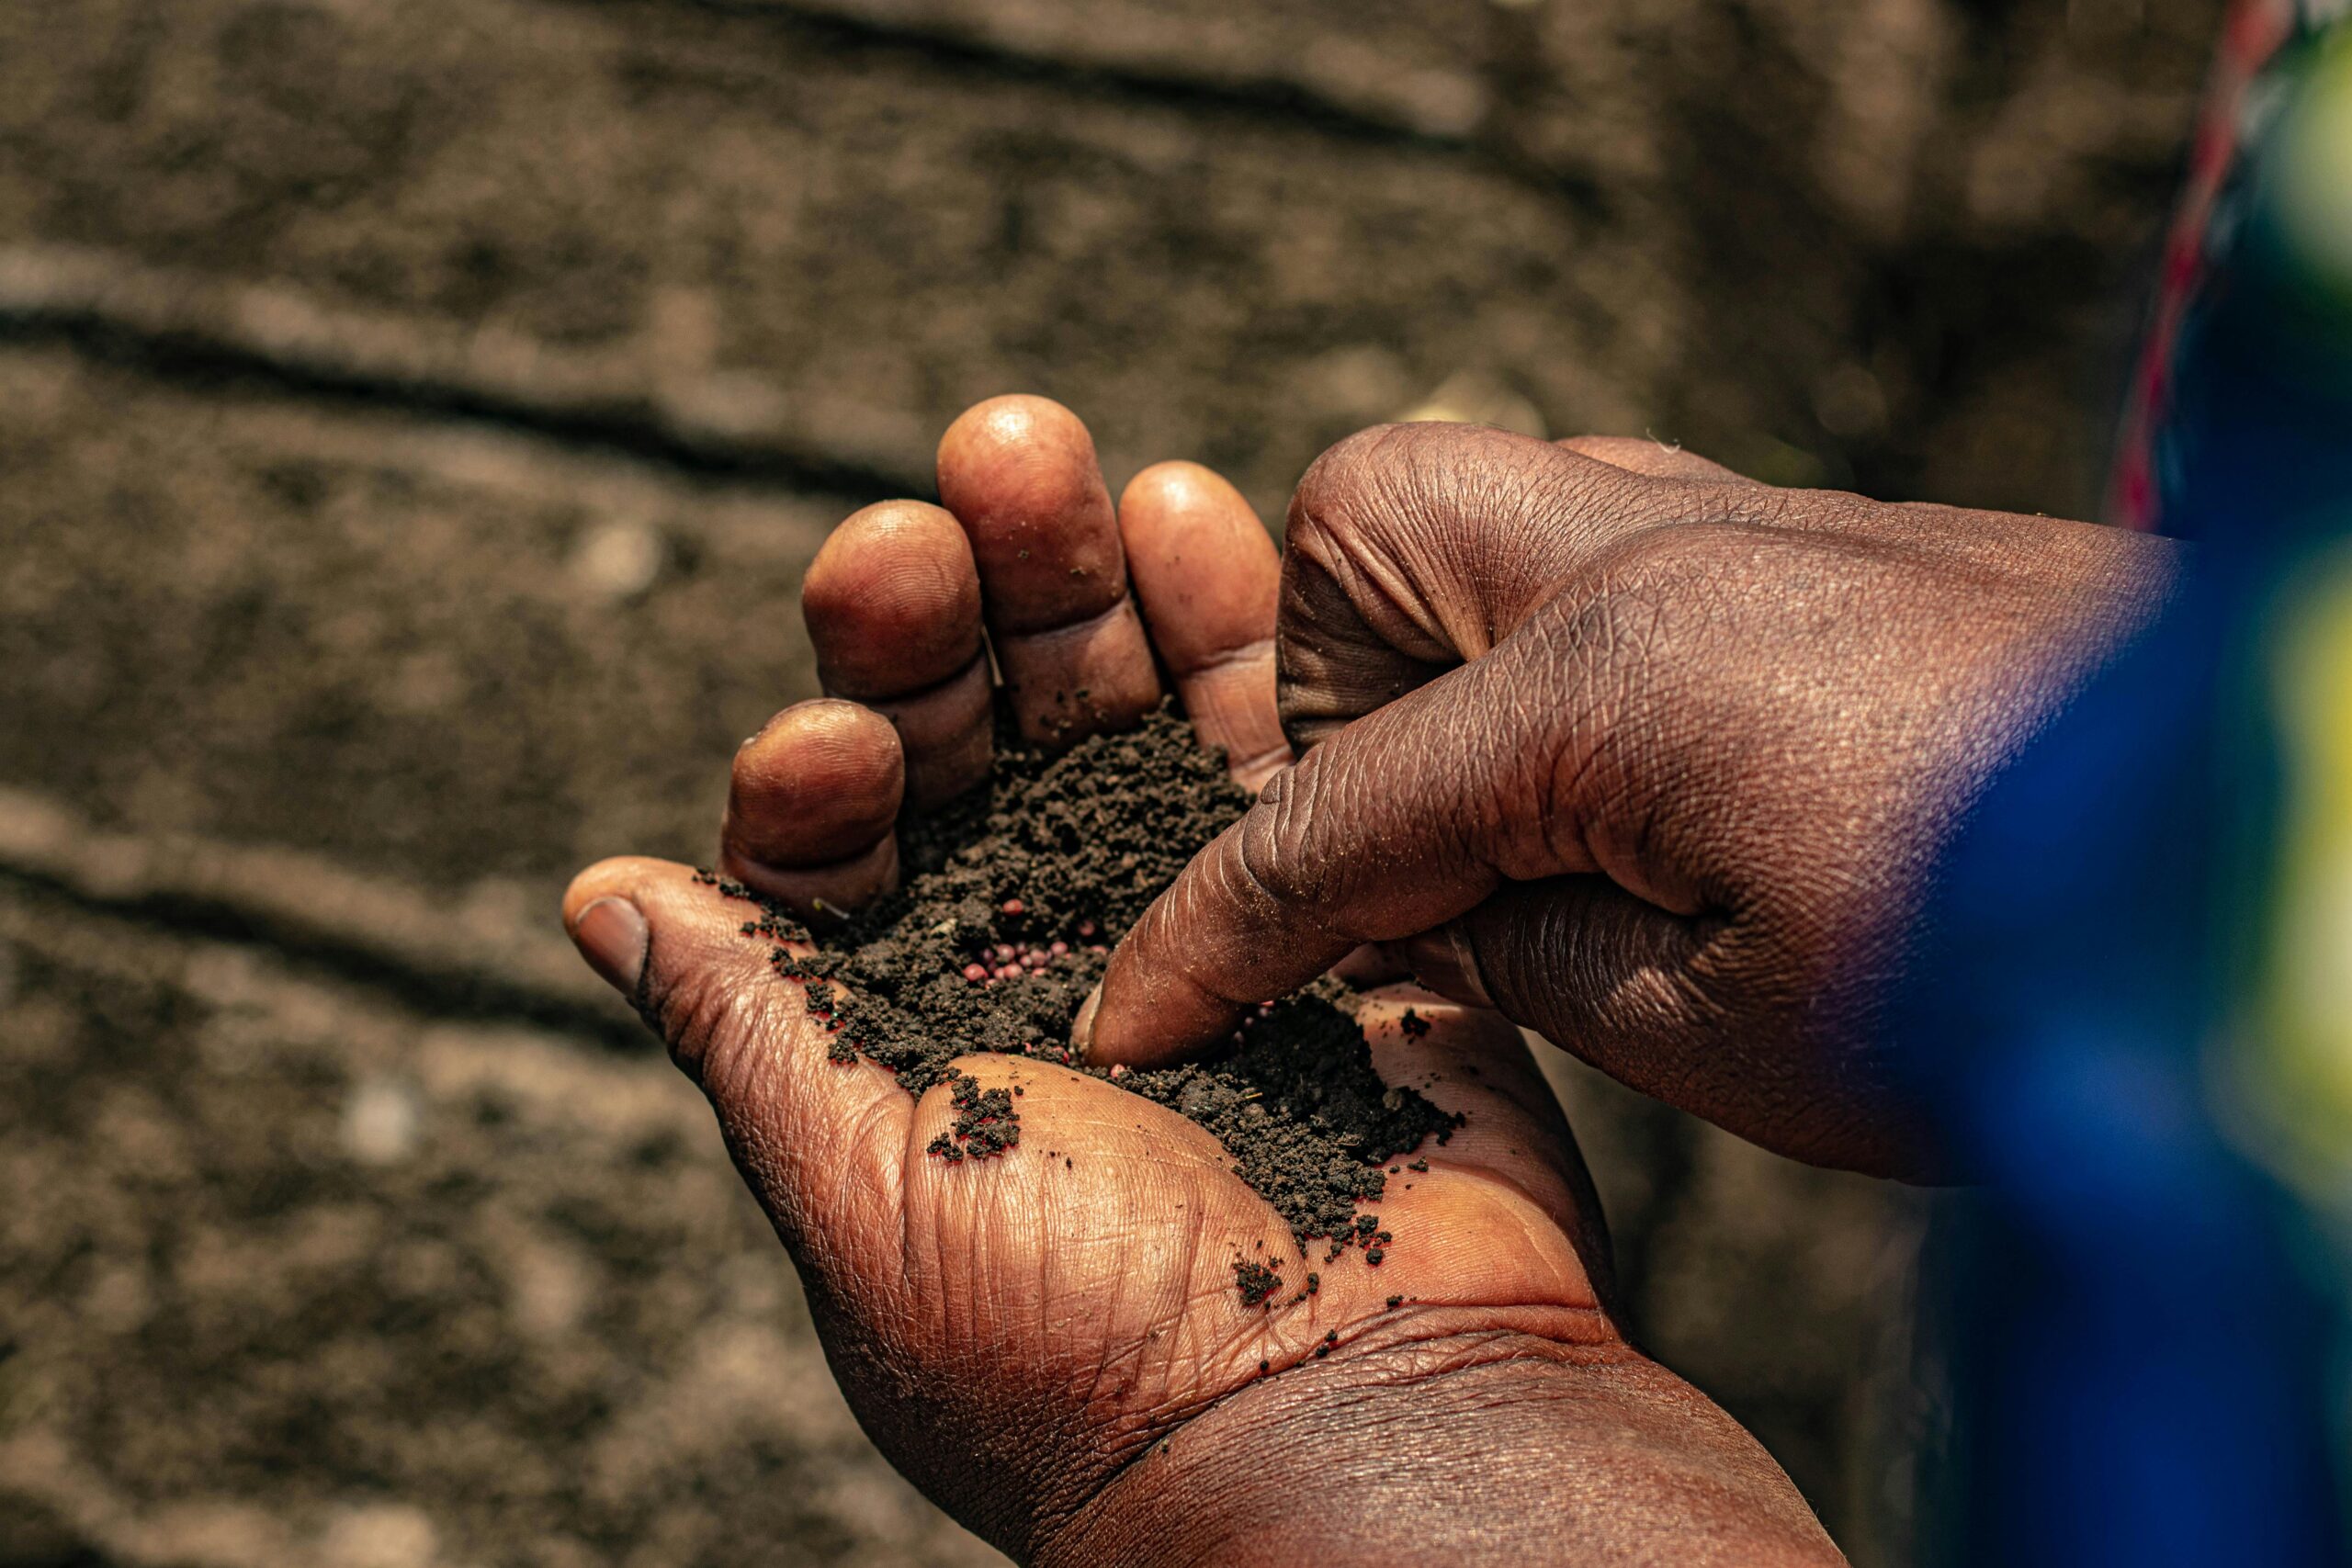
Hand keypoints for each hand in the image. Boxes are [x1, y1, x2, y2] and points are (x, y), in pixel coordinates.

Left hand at [563, 399, 1838, 1564]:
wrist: (1354, 1422)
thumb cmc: (1083, 1349)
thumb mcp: (865, 1192)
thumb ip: (746, 1027)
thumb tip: (600, 893)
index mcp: (907, 1017)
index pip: (838, 829)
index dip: (826, 750)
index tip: (834, 736)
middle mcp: (1041, 942)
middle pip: (982, 726)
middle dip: (957, 604)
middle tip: (954, 492)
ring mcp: (1192, 901)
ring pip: (1118, 701)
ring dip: (1081, 576)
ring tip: (1050, 457)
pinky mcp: (1334, 887)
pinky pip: (1271, 734)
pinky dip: (1234, 629)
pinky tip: (1195, 516)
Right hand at [1082, 422, 2179, 1176]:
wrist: (2269, 855)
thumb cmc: (2023, 971)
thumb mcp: (1732, 1033)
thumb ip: (1527, 953)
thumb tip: (1441, 904)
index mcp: (1609, 681)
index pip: (1332, 817)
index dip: (1212, 934)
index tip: (1131, 1012)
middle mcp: (1659, 549)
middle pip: (1371, 520)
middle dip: (1334, 677)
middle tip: (1413, 831)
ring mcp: (1754, 520)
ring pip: (1500, 498)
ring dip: (1454, 643)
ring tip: (1529, 804)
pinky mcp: (1831, 537)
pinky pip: (1624, 528)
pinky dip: (1572, 633)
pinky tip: (1651, 761)